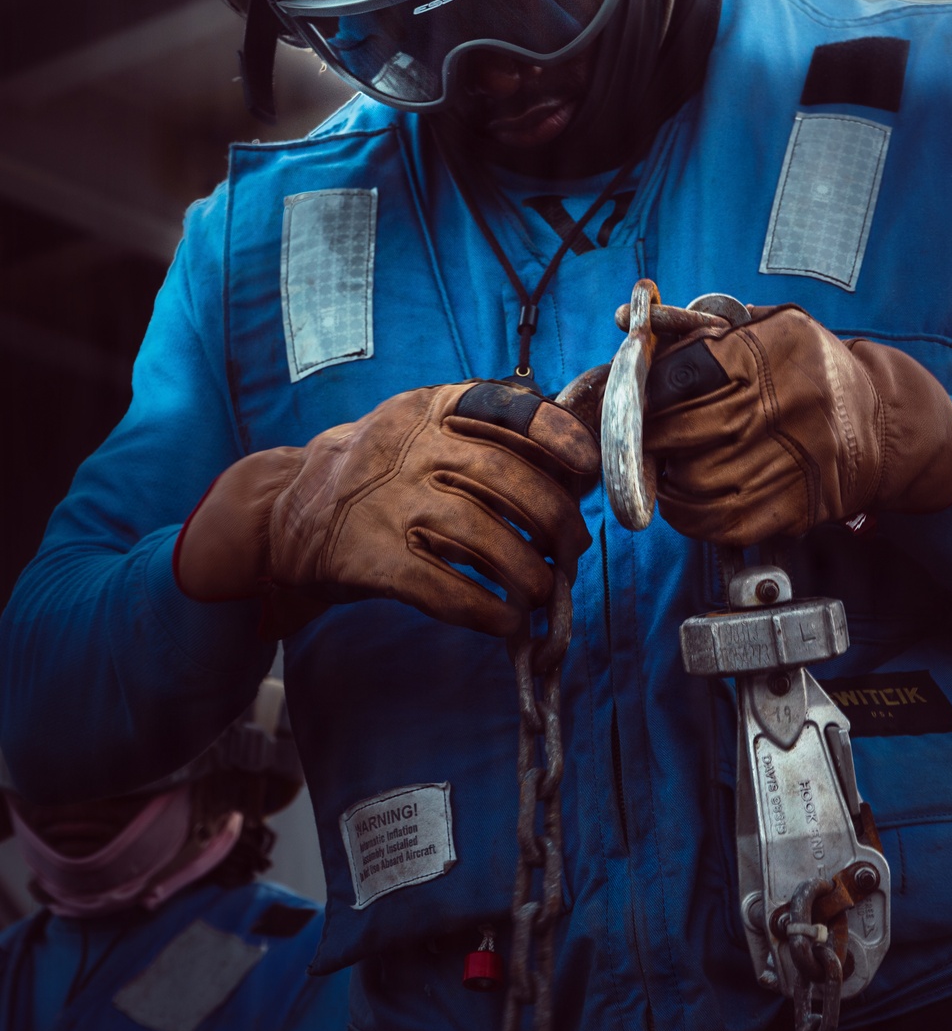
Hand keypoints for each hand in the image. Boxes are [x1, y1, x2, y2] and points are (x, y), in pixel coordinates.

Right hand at [174, 381, 598, 637]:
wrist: (285, 511)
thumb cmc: (380, 474)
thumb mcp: (422, 432)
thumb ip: (486, 441)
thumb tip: (574, 480)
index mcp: (430, 408)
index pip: (507, 408)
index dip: (557, 436)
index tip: (588, 468)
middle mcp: (410, 447)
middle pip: (507, 478)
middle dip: (556, 520)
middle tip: (571, 551)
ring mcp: (387, 501)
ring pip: (483, 536)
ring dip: (528, 573)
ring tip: (543, 593)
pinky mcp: (369, 556)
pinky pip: (443, 588)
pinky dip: (486, 611)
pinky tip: (507, 622)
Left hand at [636, 304, 951, 544]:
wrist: (883, 425)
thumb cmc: (809, 371)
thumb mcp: (770, 328)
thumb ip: (701, 327)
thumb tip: (629, 319)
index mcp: (777, 348)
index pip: (685, 374)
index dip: (649, 392)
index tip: (638, 399)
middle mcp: (789, 402)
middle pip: (686, 431)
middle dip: (652, 438)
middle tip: (644, 438)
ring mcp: (795, 458)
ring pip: (697, 480)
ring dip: (667, 478)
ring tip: (666, 466)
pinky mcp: (797, 505)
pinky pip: (721, 520)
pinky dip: (689, 514)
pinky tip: (684, 497)